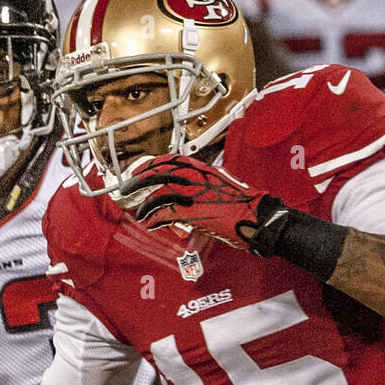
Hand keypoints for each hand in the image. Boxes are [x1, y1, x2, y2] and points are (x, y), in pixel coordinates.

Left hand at [130, 154, 285, 250]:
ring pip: (160, 194)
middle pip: (160, 173)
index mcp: (202, 168)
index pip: (170, 160)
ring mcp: (193, 193)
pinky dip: (155, 219)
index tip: (139, 170)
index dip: (151, 165)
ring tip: (140, 214)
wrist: (256, 216)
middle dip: (140, 181)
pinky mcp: (193, 211)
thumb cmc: (242, 205)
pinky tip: (150, 223)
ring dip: (147, 206)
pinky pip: (166, 213)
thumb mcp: (220, 186)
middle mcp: (196, 176)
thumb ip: (200, 188)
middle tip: (128, 189)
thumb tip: (185, 198)